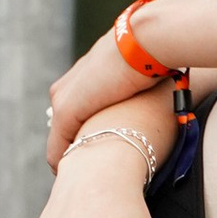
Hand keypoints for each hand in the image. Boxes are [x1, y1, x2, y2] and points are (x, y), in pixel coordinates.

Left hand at [47, 31, 149, 165]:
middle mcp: (66, 87)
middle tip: (89, 169)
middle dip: (75, 147)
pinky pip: (58, 147)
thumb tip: (158, 91)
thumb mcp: (139, 71)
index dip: (87, 132)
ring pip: (58, 138)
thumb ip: (136, 84)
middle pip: (63, 127)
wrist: (145, 41)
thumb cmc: (152, 53)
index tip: (101, 150)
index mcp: (83, 77)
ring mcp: (63, 99)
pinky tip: (72, 176)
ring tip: (82, 176)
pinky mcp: (66, 110)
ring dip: (70, 156)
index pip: (76, 112)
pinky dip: (62, 162)